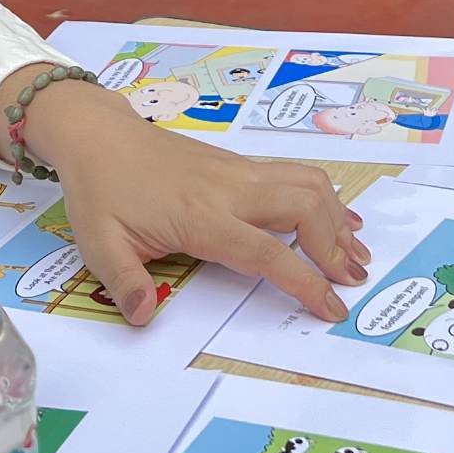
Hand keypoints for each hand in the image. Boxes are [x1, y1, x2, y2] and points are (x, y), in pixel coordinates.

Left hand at [19, 79, 367, 325]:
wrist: (98, 135)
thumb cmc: (100, 190)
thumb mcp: (99, 242)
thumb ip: (125, 281)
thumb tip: (143, 317)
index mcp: (201, 217)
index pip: (267, 253)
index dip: (305, 282)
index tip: (332, 308)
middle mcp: (231, 190)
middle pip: (304, 208)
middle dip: (334, 246)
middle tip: (351, 281)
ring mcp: (238, 172)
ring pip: (307, 184)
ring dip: (336, 218)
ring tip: (355, 252)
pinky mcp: (238, 164)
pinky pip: (293, 175)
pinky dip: (323, 197)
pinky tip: (337, 216)